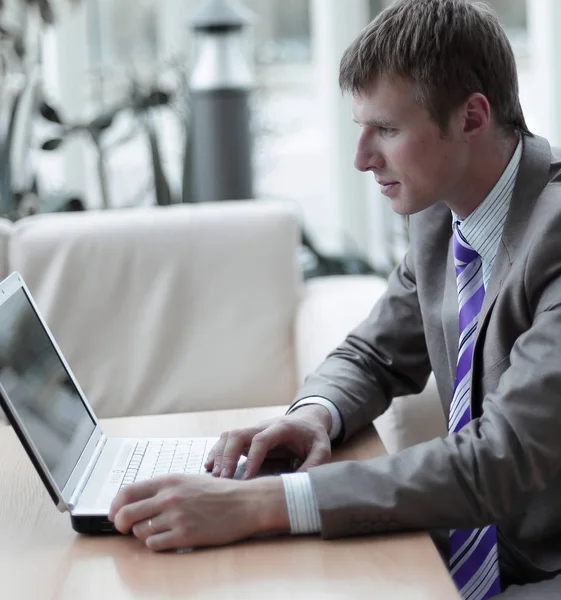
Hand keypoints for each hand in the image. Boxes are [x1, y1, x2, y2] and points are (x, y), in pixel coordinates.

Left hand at [108, 474, 288, 550]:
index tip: (114, 513)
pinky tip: (168, 538)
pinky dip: (157, 544)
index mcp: (169, 480)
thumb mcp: (188, 480)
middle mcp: (169, 497)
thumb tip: (135, 501)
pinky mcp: (185, 535)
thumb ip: (163, 489)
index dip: (115, 505)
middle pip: (126, 514)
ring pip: (140, 531)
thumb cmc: (218, 493)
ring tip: (158, 530)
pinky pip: (155, 545)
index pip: (127, 491)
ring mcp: (176, 517)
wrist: (244, 503)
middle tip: (124, 528)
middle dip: (120, 524)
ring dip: (144, 534)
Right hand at [204, 405, 331, 479]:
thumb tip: (299, 485)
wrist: (307, 420)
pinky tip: (209, 467)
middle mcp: (263, 426)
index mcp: (282, 428)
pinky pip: (227, 441)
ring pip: (229, 436)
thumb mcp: (322, 450)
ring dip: (219, 455)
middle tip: (223, 479)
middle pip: (238, 434)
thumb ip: (314, 465)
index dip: (252, 457)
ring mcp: (253, 430)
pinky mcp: (247, 437)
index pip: (261, 439)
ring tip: (214, 476)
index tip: (246, 477)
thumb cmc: (313, 437)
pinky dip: (216, 453)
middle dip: (228, 456)